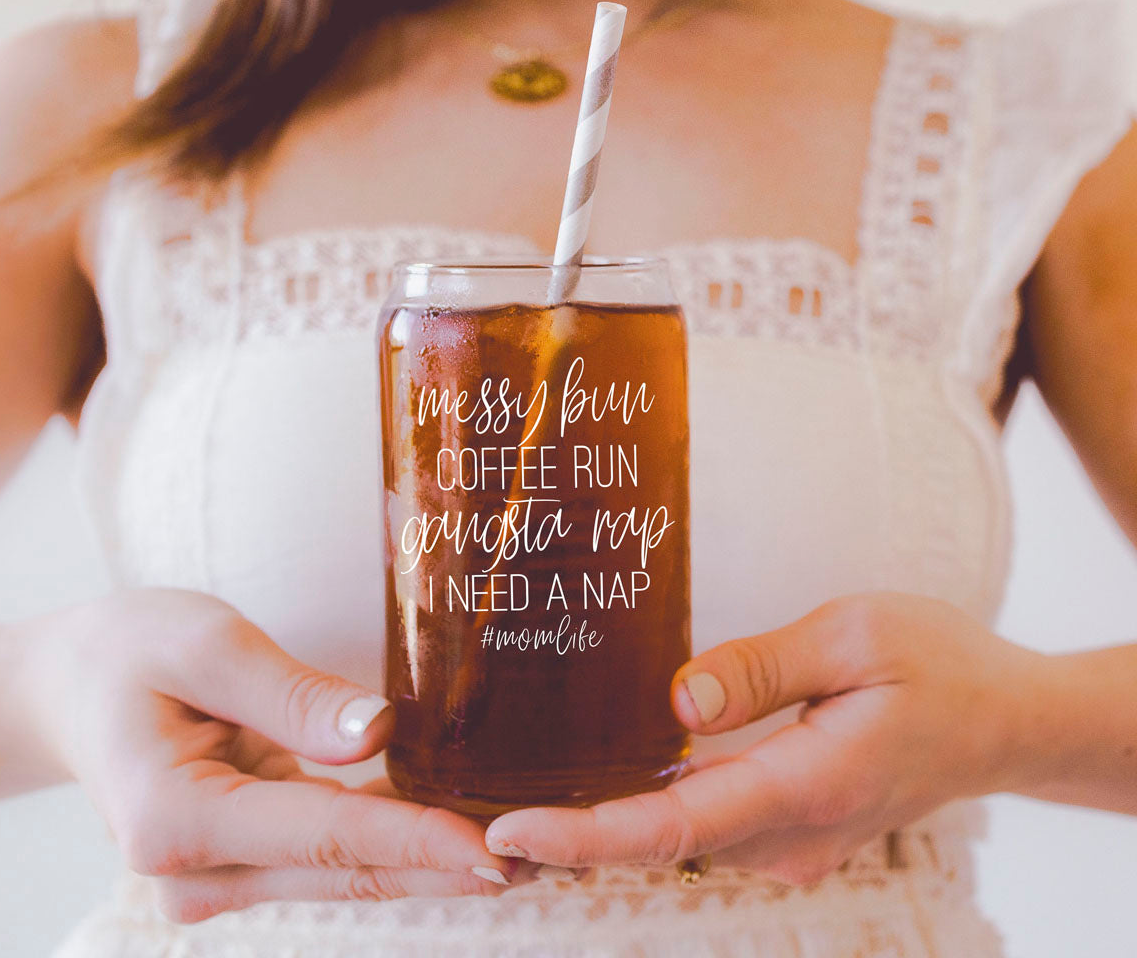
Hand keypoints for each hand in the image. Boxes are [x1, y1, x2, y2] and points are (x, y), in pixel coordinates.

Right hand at [17, 589, 514, 920]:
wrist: (65, 687)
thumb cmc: (127, 650)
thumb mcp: (205, 645)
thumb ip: (291, 696)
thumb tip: (380, 734)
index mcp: (177, 819)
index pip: (327, 836)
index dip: (417, 843)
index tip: (496, 854)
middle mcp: (195, 872)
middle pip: (345, 868)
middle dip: (442, 864)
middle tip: (544, 857)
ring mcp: (215, 877)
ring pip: (342, 871)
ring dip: (425, 859)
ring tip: (520, 844)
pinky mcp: (237, 860)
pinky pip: (325, 853)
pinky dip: (387, 840)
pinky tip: (451, 826)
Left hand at [485, 592, 1045, 884]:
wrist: (1005, 720)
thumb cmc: (938, 666)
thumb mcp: (856, 636)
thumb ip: (762, 669)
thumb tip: (678, 703)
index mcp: (808, 785)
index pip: (675, 826)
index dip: (585, 835)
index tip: (510, 831)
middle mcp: (792, 834)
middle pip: (659, 843)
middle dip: (568, 838)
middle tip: (473, 819)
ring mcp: (792, 840)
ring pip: (678, 838)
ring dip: (599, 827)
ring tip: (516, 801)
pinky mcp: (790, 826)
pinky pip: (704, 824)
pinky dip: (645, 813)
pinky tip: (598, 784)